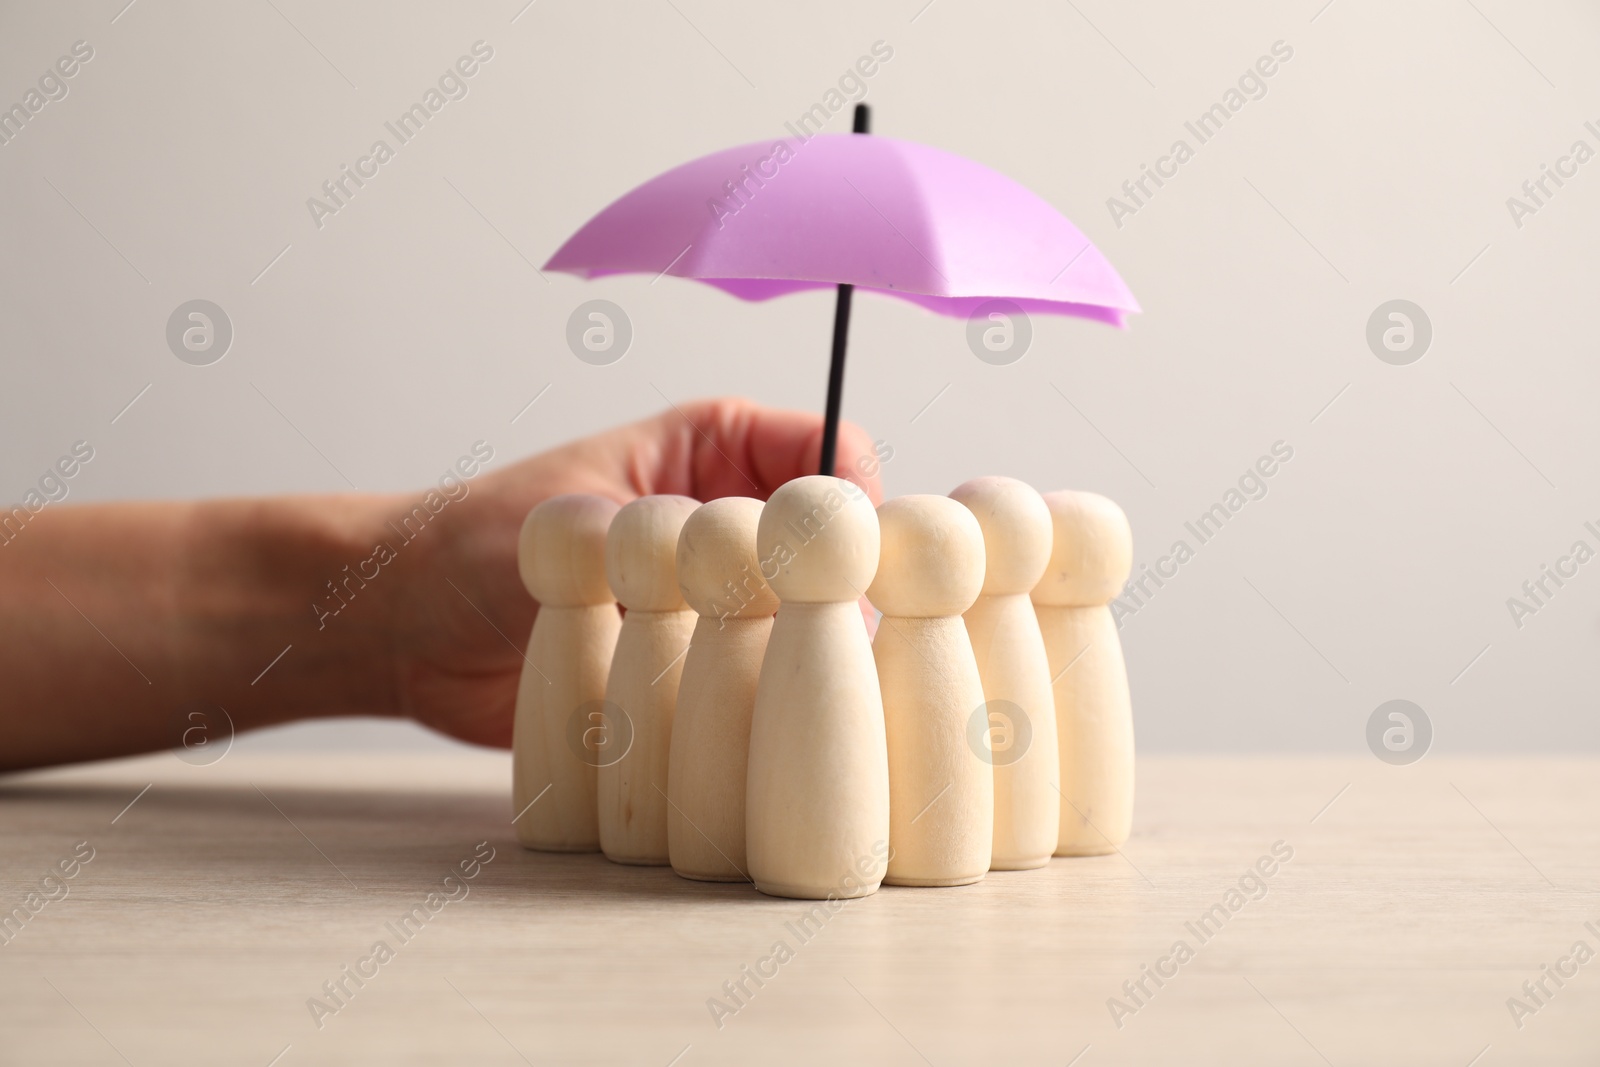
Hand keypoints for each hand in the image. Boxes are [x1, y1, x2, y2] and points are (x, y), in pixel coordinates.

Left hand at [385, 398, 883, 748]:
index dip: (855, 502)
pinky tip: (727, 717)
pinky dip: (763, 705)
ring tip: (746, 678)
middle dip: (840, 591)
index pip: (836, 451)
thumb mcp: (584, 526)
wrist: (410, 635)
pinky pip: (767, 684)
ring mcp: (726, 597)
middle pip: (840, 546)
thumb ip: (676, 541)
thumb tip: (774, 567)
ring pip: (814, 622)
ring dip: (797, 655)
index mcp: (719, 448)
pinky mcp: (705, 664)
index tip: (849, 556)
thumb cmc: (476, 545)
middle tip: (816, 634)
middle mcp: (736, 521)